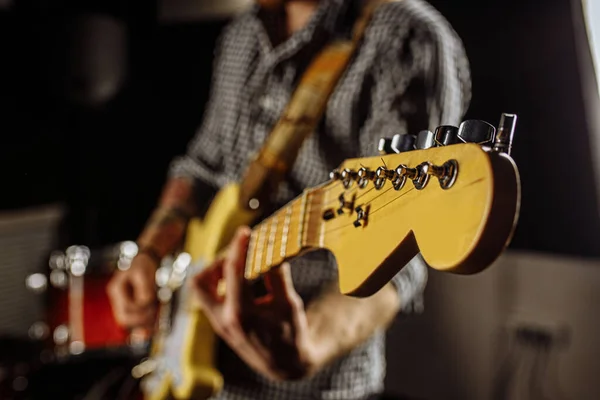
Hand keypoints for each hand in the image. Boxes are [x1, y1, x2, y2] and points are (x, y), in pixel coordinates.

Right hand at [107, 252, 157, 328]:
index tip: (151, 305)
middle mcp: (116, 298)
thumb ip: (144, 290)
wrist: (146, 261)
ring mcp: (122, 303)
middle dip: (139, 320)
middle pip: (123, 319)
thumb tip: (145, 304)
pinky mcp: (130, 306)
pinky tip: (153, 324)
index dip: (140, 311)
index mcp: (116, 289)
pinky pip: (133, 320)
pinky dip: (143, 323)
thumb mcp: (145, 275)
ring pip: (128, 322)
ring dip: (142, 322)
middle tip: (153, 315)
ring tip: (154, 316)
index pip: (126, 309)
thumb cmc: (144, 266)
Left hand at [192, 227, 319, 380]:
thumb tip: (271, 249)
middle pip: (201, 281)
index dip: (238, 247)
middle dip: (217, 262)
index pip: (232, 271)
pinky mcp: (220, 323)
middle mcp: (224, 320)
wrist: (286, 364)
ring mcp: (219, 323)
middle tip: (239, 255)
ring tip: (239, 268)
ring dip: (215, 273)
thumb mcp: (289, 303)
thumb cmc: (291, 334)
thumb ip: (277, 276)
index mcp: (241, 314)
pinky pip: (210, 297)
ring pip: (200, 289)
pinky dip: (221, 284)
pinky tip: (241, 280)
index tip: (244, 232)